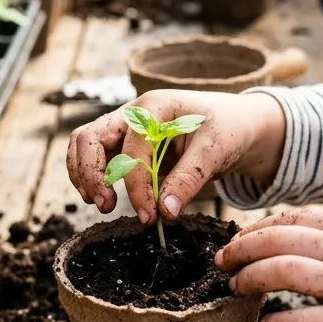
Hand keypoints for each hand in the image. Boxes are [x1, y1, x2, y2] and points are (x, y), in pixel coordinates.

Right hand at [67, 89, 285, 223]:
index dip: (136, 185)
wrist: (238, 124)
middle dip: (92, 173)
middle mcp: (133, 113)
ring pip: (85, 145)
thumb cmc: (229, 129)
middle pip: (89, 137)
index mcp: (155, 106)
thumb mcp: (216, 150)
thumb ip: (189, 178)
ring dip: (85, 174)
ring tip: (100, 204)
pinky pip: (98, 156)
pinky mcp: (128, 145)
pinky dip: (93, 176)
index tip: (150, 215)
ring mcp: (127, 128)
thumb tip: (165, 211)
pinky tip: (104, 197)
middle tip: (106, 206)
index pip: (131, 147)